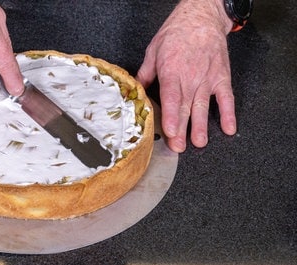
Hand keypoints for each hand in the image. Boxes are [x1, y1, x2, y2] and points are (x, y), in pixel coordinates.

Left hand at [137, 0, 236, 151]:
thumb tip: (135, 90)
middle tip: (179, 146)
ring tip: (199, 142)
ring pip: (203, 106)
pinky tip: (229, 128)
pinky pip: (226, 98)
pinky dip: (228, 113)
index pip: (171, 98)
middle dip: (182, 129)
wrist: (202, 18)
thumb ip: (145, 74)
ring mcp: (207, 78)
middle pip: (185, 107)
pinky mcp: (221, 77)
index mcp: (171, 71)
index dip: (171, 116)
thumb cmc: (176, 33)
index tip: (171, 131)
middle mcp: (190, 77)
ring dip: (201, 126)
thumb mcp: (153, 51)